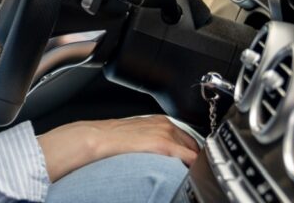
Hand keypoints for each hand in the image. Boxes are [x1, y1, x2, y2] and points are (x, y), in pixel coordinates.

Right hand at [37, 115, 198, 182]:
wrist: (99, 138)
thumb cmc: (113, 139)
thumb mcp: (139, 136)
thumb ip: (155, 141)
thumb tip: (164, 155)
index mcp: (161, 121)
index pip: (188, 138)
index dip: (192, 152)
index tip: (193, 162)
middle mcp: (166, 124)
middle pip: (194, 144)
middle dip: (195, 157)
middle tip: (192, 169)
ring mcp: (166, 132)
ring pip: (194, 150)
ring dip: (193, 161)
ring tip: (190, 173)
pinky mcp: (163, 143)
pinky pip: (189, 157)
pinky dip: (193, 165)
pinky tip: (189, 173)